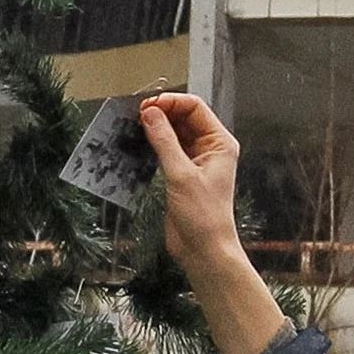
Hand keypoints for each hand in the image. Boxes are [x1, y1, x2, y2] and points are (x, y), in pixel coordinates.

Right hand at [139, 95, 288, 353]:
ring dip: (156, 128)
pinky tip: (138, 143)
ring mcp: (195, 161)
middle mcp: (210, 147)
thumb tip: (150, 112)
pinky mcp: (182, 174)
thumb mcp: (181, 174)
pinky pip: (167, 150)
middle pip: (184, 117)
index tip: (147, 107)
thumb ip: (164, 141)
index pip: (195, 108)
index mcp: (219, 143)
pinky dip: (153, 144)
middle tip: (136, 116)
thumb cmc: (201, 214)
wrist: (204, 250)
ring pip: (174, 133)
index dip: (171, 102)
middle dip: (162, 113)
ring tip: (133, 127)